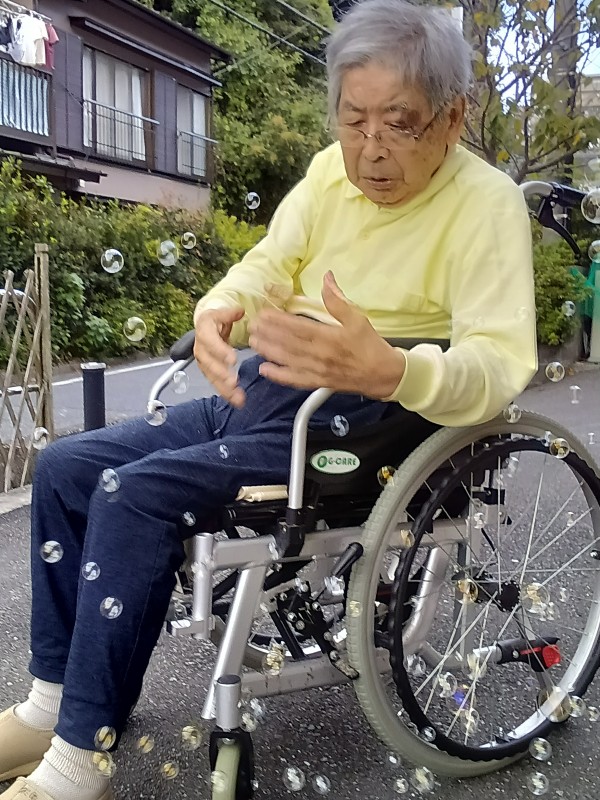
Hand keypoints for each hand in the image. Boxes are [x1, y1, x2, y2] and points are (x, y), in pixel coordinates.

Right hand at [194, 307, 246, 407]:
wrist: (205, 329)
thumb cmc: (216, 321)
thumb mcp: (221, 313)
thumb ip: (230, 314)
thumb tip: (239, 311)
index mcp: (204, 332)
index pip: (210, 342)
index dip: (220, 351)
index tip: (233, 359)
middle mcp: (200, 348)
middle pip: (209, 363)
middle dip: (221, 374)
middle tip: (234, 381)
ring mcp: (203, 362)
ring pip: (212, 377)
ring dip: (224, 388)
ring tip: (238, 397)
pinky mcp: (208, 372)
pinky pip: (216, 384)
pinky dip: (226, 394)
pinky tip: (237, 401)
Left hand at [248, 271, 405, 397]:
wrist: (382, 374)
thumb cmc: (370, 346)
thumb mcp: (358, 318)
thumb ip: (338, 300)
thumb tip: (327, 278)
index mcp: (330, 337)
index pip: (299, 328)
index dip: (279, 321)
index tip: (265, 314)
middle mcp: (321, 355)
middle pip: (289, 344)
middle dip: (268, 335)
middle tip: (252, 326)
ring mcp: (318, 371)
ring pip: (288, 361)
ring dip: (269, 352)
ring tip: (254, 343)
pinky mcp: (318, 382)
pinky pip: (295, 380)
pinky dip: (279, 376)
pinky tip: (265, 370)